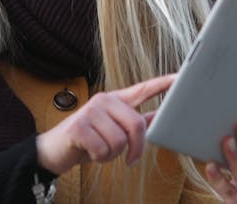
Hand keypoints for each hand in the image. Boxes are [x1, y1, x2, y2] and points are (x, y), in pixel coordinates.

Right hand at [35, 74, 174, 174]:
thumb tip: (158, 116)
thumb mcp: (114, 129)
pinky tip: (89, 152)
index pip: (143, 89)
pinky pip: (103, 149)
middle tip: (131, 159)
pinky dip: (99, 158)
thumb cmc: (88, 139)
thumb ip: (134, 121)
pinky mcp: (79, 126)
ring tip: (100, 150)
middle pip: (136, 124)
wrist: (55, 150)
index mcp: (116, 100)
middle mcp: (104, 100)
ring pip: (120, 141)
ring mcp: (91, 111)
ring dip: (112, 155)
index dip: (163, 84)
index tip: (180, 78)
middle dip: (136, 147)